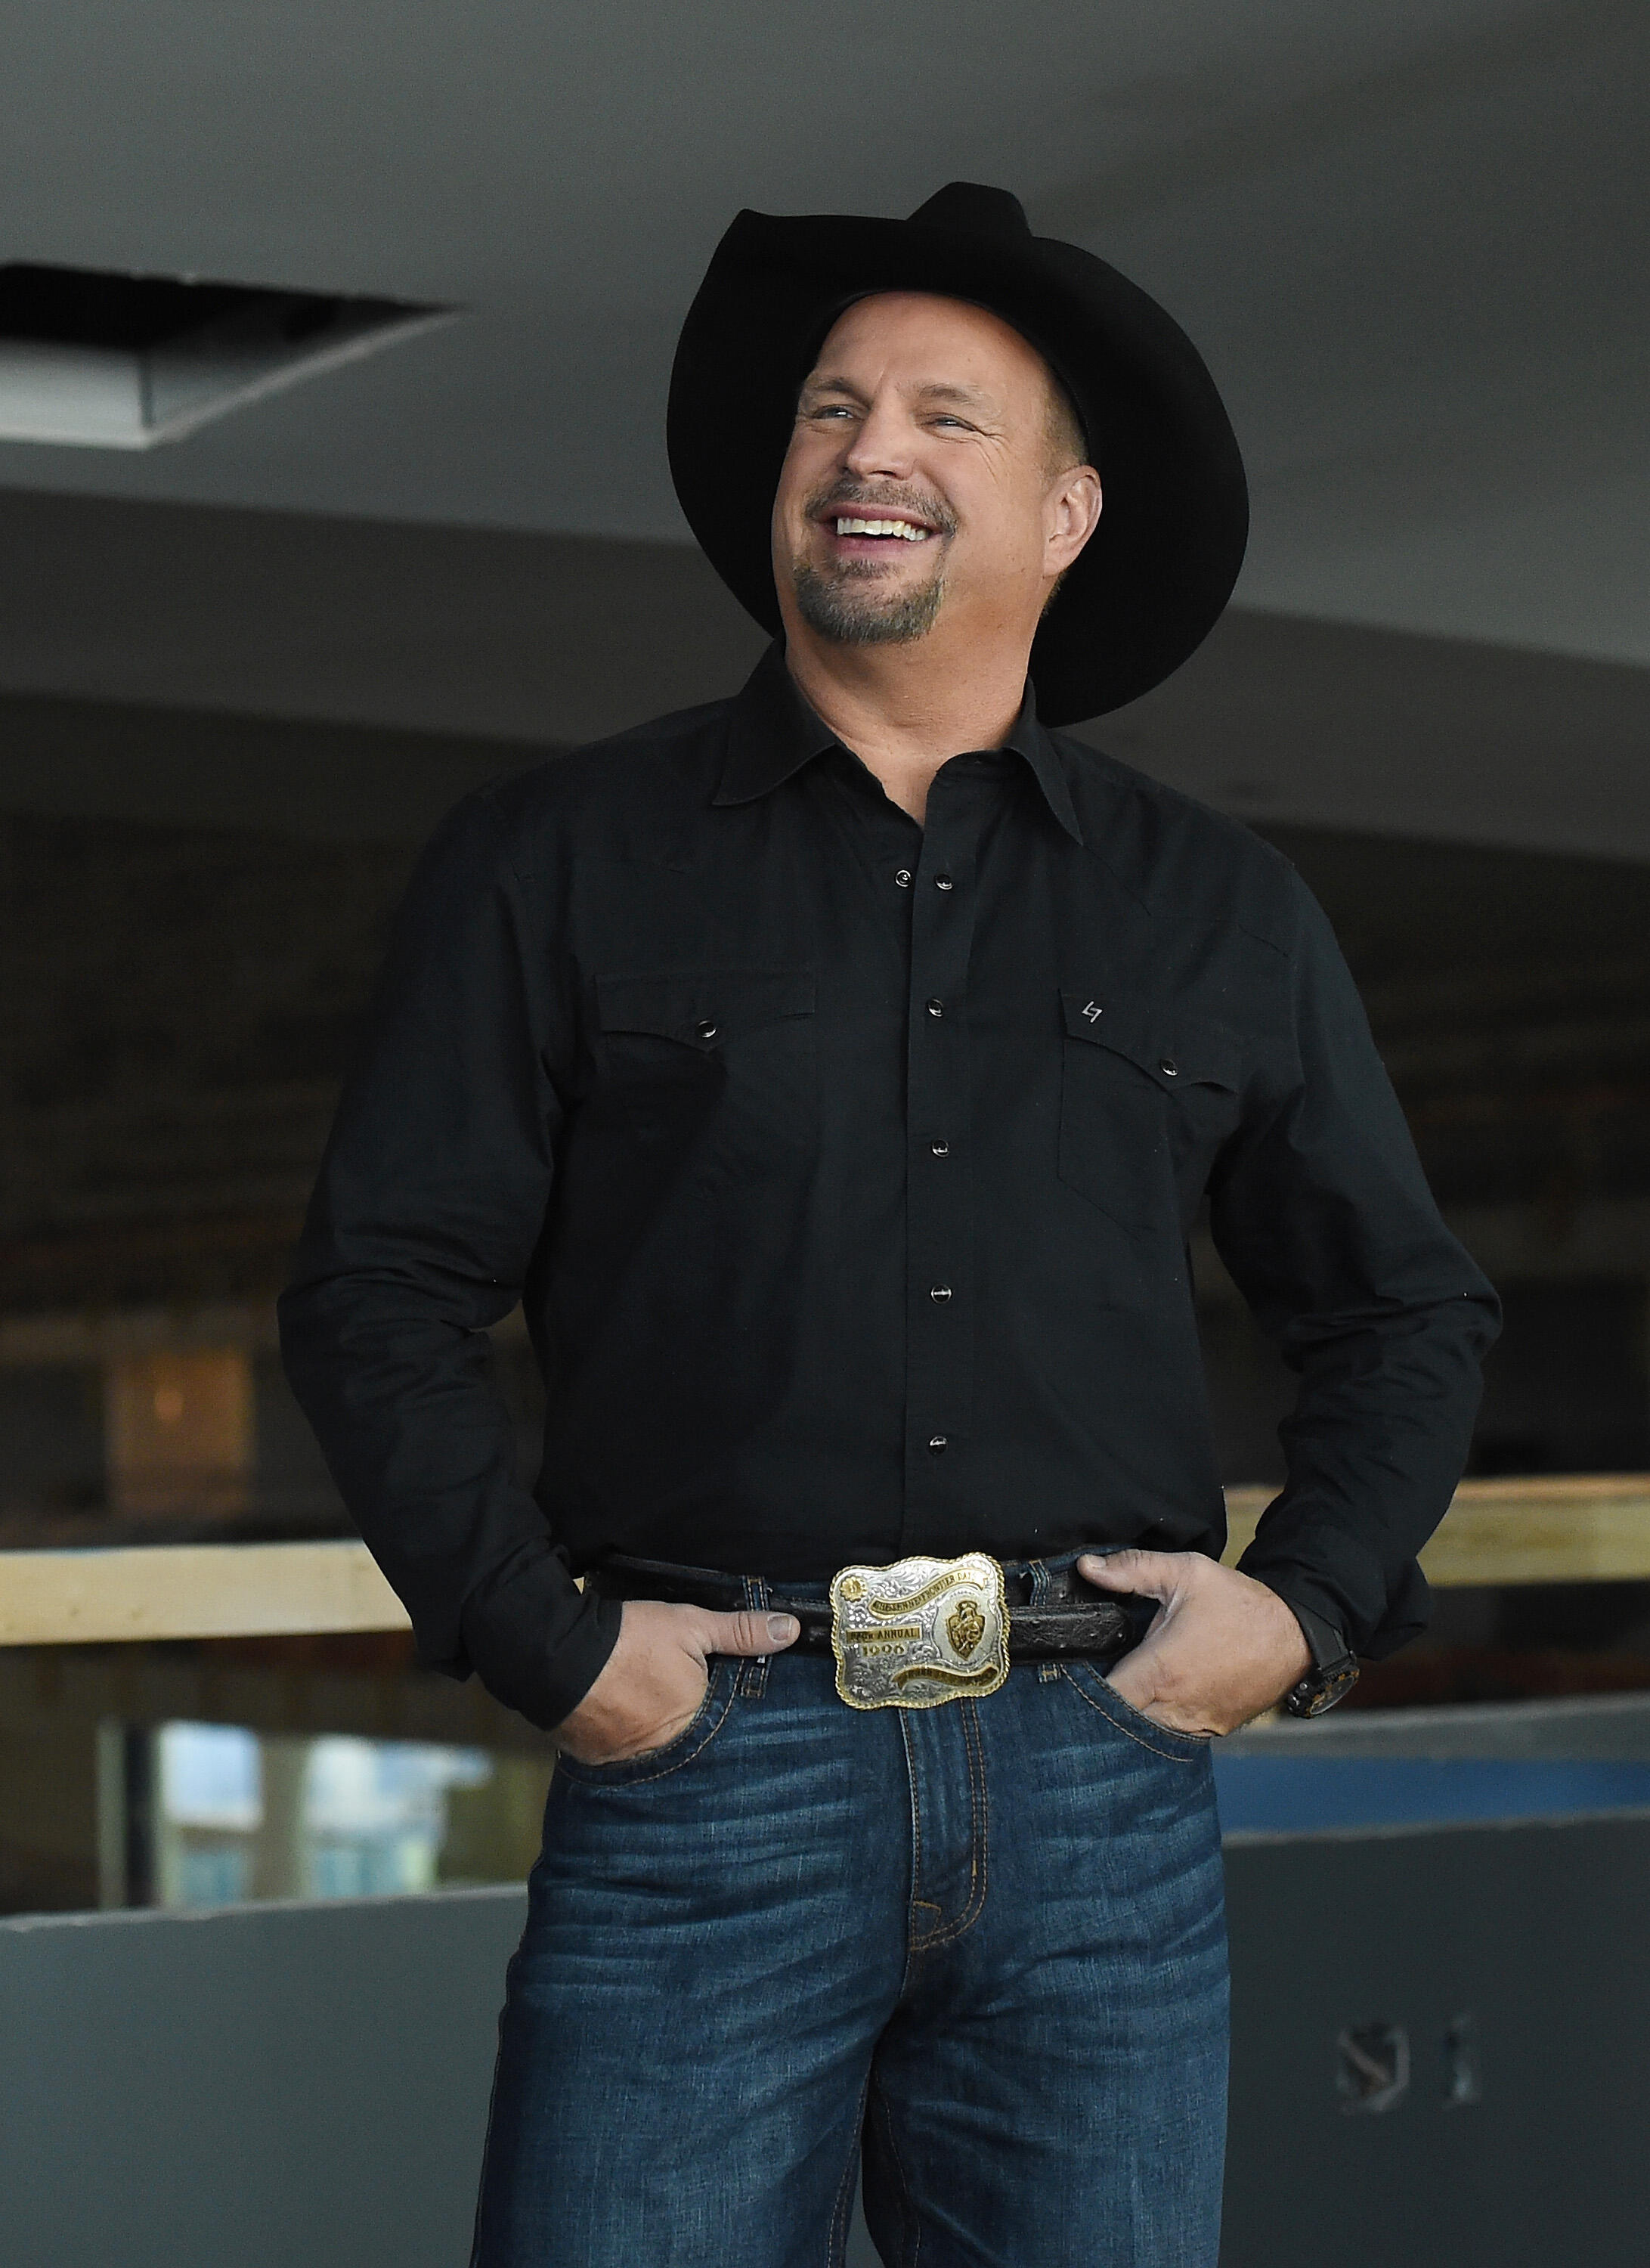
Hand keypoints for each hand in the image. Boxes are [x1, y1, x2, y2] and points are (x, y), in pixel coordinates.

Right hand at [555, 1599, 799, 1764]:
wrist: (556, 1656)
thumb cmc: (629, 1640)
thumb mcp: (691, 1625)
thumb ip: (741, 1631)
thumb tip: (792, 1630)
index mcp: (697, 1724)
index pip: (728, 1729)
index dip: (728, 1713)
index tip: (729, 1705)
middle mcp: (668, 1754)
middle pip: (694, 1747)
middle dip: (698, 1734)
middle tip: (694, 1715)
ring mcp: (631, 1764)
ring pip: (660, 1756)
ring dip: (662, 1742)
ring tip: (659, 1720)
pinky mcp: (598, 1763)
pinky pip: (624, 1761)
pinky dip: (629, 1746)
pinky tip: (628, 1728)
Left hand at [1076, 1549, 1310, 1737]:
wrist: (1295, 1635)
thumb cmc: (1240, 1603)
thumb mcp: (1186, 1573)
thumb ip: (1132, 1568)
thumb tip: (1086, 1567)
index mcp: (1161, 1670)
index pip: (1104, 1698)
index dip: (1082, 1689)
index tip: (1076, 1671)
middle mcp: (1175, 1706)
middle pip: (1120, 1722)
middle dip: (1103, 1705)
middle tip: (1095, 1679)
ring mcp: (1196, 1723)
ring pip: (1146, 1733)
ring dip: (1132, 1716)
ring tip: (1125, 1689)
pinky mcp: (1213, 1730)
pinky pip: (1174, 1735)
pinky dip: (1161, 1722)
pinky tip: (1157, 1697)